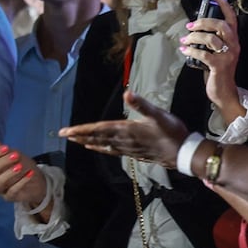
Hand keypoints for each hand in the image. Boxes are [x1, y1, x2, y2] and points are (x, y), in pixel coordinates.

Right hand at [0, 142, 46, 205]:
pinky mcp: (9, 197)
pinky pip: (12, 191)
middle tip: (15, 156)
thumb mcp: (17, 156)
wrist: (36, 181)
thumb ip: (7, 151)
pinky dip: (21, 182)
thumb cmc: (22, 166)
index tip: (7, 147)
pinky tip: (29, 174)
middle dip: (1, 162)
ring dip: (8, 173)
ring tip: (20, 166)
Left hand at [59, 91, 189, 165]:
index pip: (99, 129)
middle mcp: (123, 141)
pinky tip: (98, 149)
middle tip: (63, 134)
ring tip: (76, 140)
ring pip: (103, 146)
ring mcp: (128, 149)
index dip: (82, 129)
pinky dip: (101, 149)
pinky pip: (112, 152)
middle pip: (97, 138)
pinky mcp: (134, 154)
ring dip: (88, 142)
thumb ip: (141, 104)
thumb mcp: (158, 115)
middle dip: (80, 135)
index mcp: (126, 130)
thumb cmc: (172, 132)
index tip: (66, 131)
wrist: (184, 153)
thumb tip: (126, 93)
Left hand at [179, 0, 243, 121]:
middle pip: (221, 25)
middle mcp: (234, 46)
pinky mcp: (219, 66)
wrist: (224, 92)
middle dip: (204, 22)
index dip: (224, 5)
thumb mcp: (218, 53)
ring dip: (194, 37)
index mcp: (234, 40)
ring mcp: (228, 56)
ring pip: (211, 38)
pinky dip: (191, 50)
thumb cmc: (218, 71)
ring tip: (184, 40)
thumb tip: (194, 29)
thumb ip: (212, 41)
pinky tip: (184, 50)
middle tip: (190, 26)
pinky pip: (204, 54)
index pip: (232, 19)